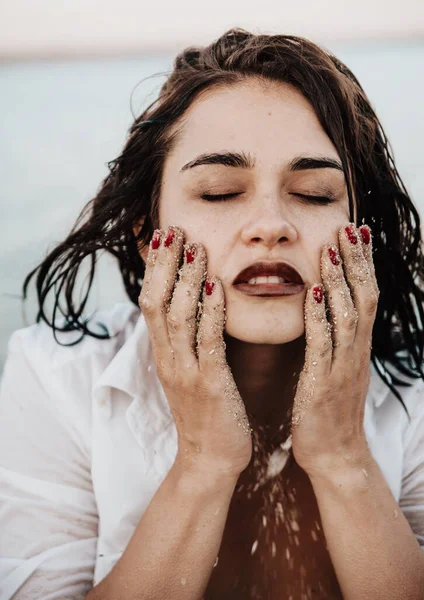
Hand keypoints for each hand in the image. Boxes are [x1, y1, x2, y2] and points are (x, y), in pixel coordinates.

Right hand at [138, 226, 251, 479]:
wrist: (211, 460)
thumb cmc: (207, 412)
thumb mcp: (190, 371)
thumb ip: (189, 340)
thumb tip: (193, 307)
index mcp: (165, 354)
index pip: (151, 301)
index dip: (157, 267)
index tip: (167, 236)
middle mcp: (169, 358)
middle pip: (156, 301)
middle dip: (165, 264)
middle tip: (175, 229)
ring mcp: (186, 372)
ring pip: (177, 316)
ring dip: (187, 279)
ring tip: (197, 247)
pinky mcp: (209, 385)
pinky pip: (207, 342)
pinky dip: (210, 311)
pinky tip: (218, 286)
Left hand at [290, 222, 378, 477]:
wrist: (336, 457)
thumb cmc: (329, 412)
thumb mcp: (335, 369)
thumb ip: (333, 340)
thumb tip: (324, 310)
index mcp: (356, 348)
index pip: (365, 296)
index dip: (361, 264)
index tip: (355, 232)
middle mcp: (355, 352)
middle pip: (363, 297)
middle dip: (356, 261)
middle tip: (349, 227)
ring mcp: (342, 368)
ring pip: (349, 315)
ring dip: (341, 280)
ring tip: (332, 248)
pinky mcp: (323, 385)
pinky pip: (323, 345)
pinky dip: (320, 317)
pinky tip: (312, 293)